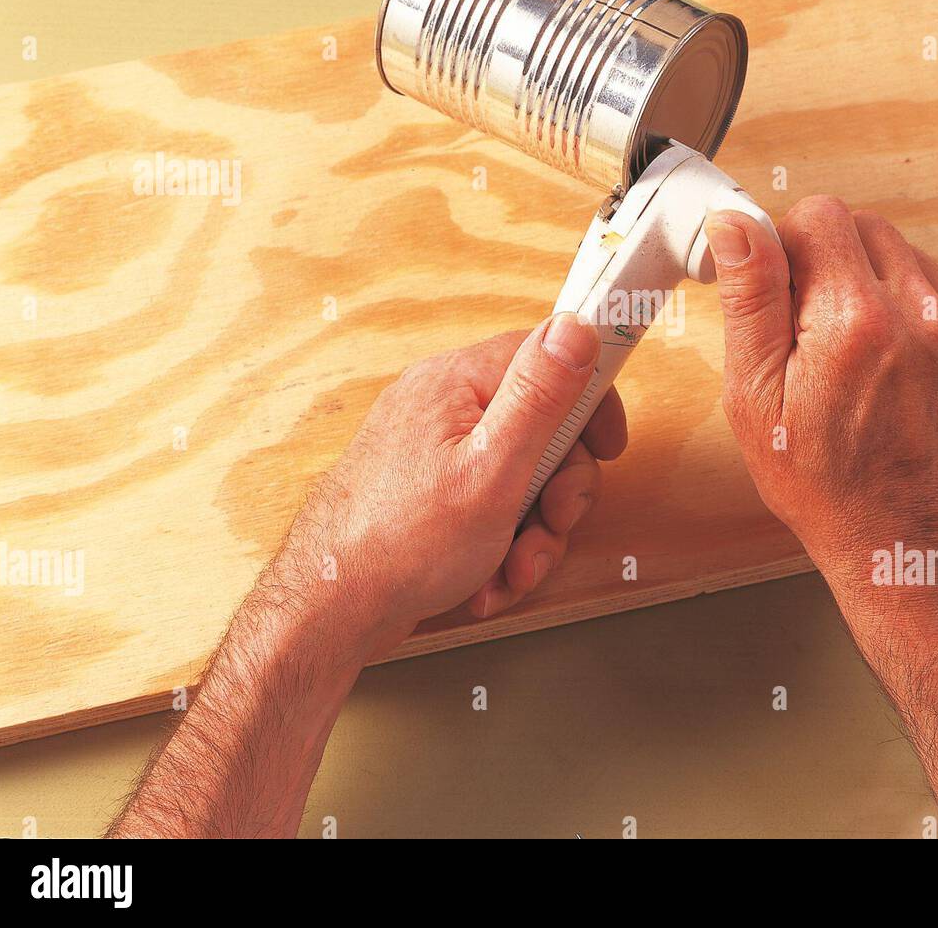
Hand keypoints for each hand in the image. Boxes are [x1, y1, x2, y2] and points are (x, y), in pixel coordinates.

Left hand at [278, 314, 625, 659]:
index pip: (547, 357)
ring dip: (531, 533)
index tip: (607, 445)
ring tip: (513, 569)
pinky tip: (486, 580)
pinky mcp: (428, 492)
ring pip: (520, 478)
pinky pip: (489, 507)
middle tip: (553, 523)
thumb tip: (577, 324)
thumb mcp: (493, 468)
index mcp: (456, 384)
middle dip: (558, 491)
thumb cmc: (401, 543)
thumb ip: (540, 396)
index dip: (588, 402)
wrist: (330, 612)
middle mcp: (442, 407)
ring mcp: (433, 451)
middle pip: (541, 429)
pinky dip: (499, 547)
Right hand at [703, 196, 937, 589]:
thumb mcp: (756, 398)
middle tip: (807, 330)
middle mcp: (921, 316)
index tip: (779, 294)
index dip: (786, 247)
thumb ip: (751, 300)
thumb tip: (737, 226)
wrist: (909, 547)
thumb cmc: (825, 486)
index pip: (820, 215)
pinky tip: (885, 368)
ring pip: (905, 258)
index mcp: (855, 321)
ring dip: (869, 283)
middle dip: (828, 261)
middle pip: (866, 227)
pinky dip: (907, 315)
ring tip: (848, 353)